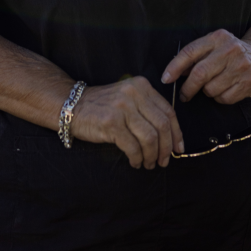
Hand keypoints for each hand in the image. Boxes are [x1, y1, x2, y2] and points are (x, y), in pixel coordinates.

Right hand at [69, 77, 183, 168]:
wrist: (72, 106)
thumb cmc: (103, 106)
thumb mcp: (128, 98)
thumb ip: (147, 109)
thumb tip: (170, 137)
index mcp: (141, 86)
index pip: (167, 111)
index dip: (176, 133)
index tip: (178, 148)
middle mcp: (133, 94)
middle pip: (161, 125)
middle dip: (166, 148)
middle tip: (164, 161)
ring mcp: (122, 108)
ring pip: (149, 138)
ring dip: (152, 156)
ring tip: (149, 164)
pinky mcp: (111, 123)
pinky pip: (133, 146)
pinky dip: (137, 158)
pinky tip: (135, 162)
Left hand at [162, 29, 250, 104]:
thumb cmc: (232, 52)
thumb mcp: (215, 46)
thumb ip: (195, 56)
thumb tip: (173, 73)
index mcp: (218, 38)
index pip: (190, 52)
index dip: (174, 67)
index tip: (165, 79)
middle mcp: (230, 50)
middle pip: (199, 74)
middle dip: (187, 88)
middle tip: (184, 94)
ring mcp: (241, 66)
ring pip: (211, 89)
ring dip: (207, 92)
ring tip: (213, 86)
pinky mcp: (250, 82)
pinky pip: (224, 98)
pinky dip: (220, 98)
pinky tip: (225, 89)